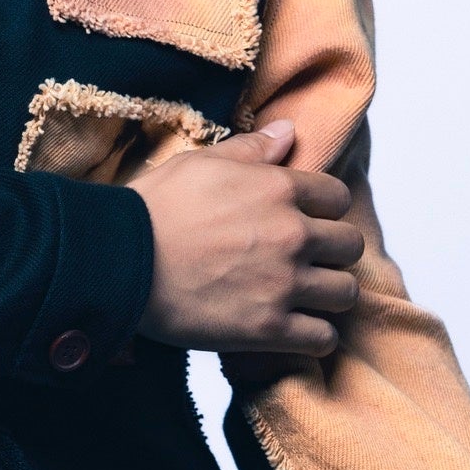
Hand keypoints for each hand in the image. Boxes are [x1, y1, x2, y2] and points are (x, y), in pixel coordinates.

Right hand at [132, 117, 362, 354]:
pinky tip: (296, 331)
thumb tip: (289, 131)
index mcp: (279, 189)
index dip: (324, 209)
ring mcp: (284, 285)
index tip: (307, 219)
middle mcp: (292, 235)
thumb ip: (253, 149)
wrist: (120, 263)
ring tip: (306, 297)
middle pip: (349, 245)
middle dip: (332, 251)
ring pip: (345, 292)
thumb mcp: (202, 163)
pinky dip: (316, 338)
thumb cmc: (154, 209)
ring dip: (329, 294)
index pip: (338, 197)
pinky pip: (323, 339)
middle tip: (308, 260)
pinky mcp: (270, 330)